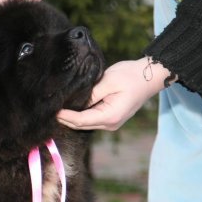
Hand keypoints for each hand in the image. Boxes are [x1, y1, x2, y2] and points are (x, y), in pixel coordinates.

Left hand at [57, 58, 173, 130]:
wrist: (151, 76)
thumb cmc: (131, 76)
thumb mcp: (108, 81)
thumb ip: (90, 93)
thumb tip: (73, 101)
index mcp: (110, 116)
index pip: (80, 120)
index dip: (64, 116)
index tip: (52, 110)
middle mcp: (110, 124)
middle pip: (80, 125)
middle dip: (65, 119)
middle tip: (50, 109)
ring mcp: (111, 123)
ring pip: (85, 124)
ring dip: (71, 118)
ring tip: (57, 108)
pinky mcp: (111, 118)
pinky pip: (91, 120)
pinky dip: (80, 115)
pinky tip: (70, 107)